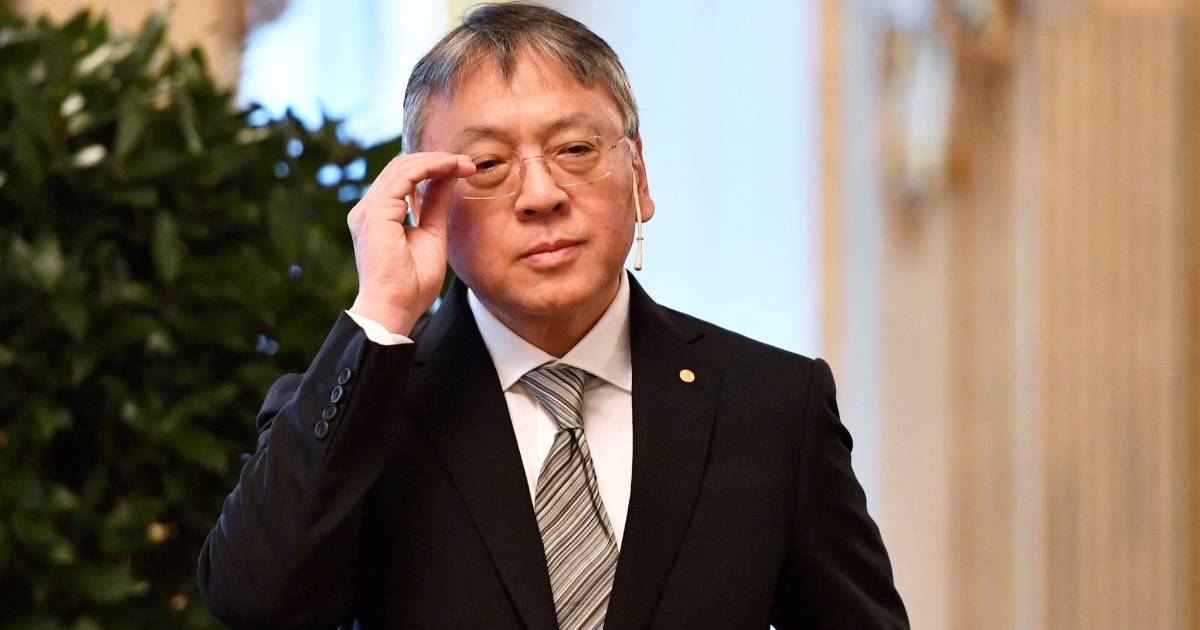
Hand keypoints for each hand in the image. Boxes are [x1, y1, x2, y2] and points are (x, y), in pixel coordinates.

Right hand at [347, 151, 475, 335]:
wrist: (396, 309)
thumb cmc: (412, 285)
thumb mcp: (432, 235)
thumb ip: (436, 205)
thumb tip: (448, 178)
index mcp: (378, 215)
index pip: (403, 178)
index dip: (433, 168)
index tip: (464, 169)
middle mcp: (368, 210)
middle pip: (400, 168)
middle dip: (436, 160)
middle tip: (468, 163)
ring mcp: (368, 211)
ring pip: (402, 167)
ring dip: (436, 161)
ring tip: (464, 163)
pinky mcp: (375, 214)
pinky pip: (404, 178)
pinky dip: (429, 168)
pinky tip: (451, 167)